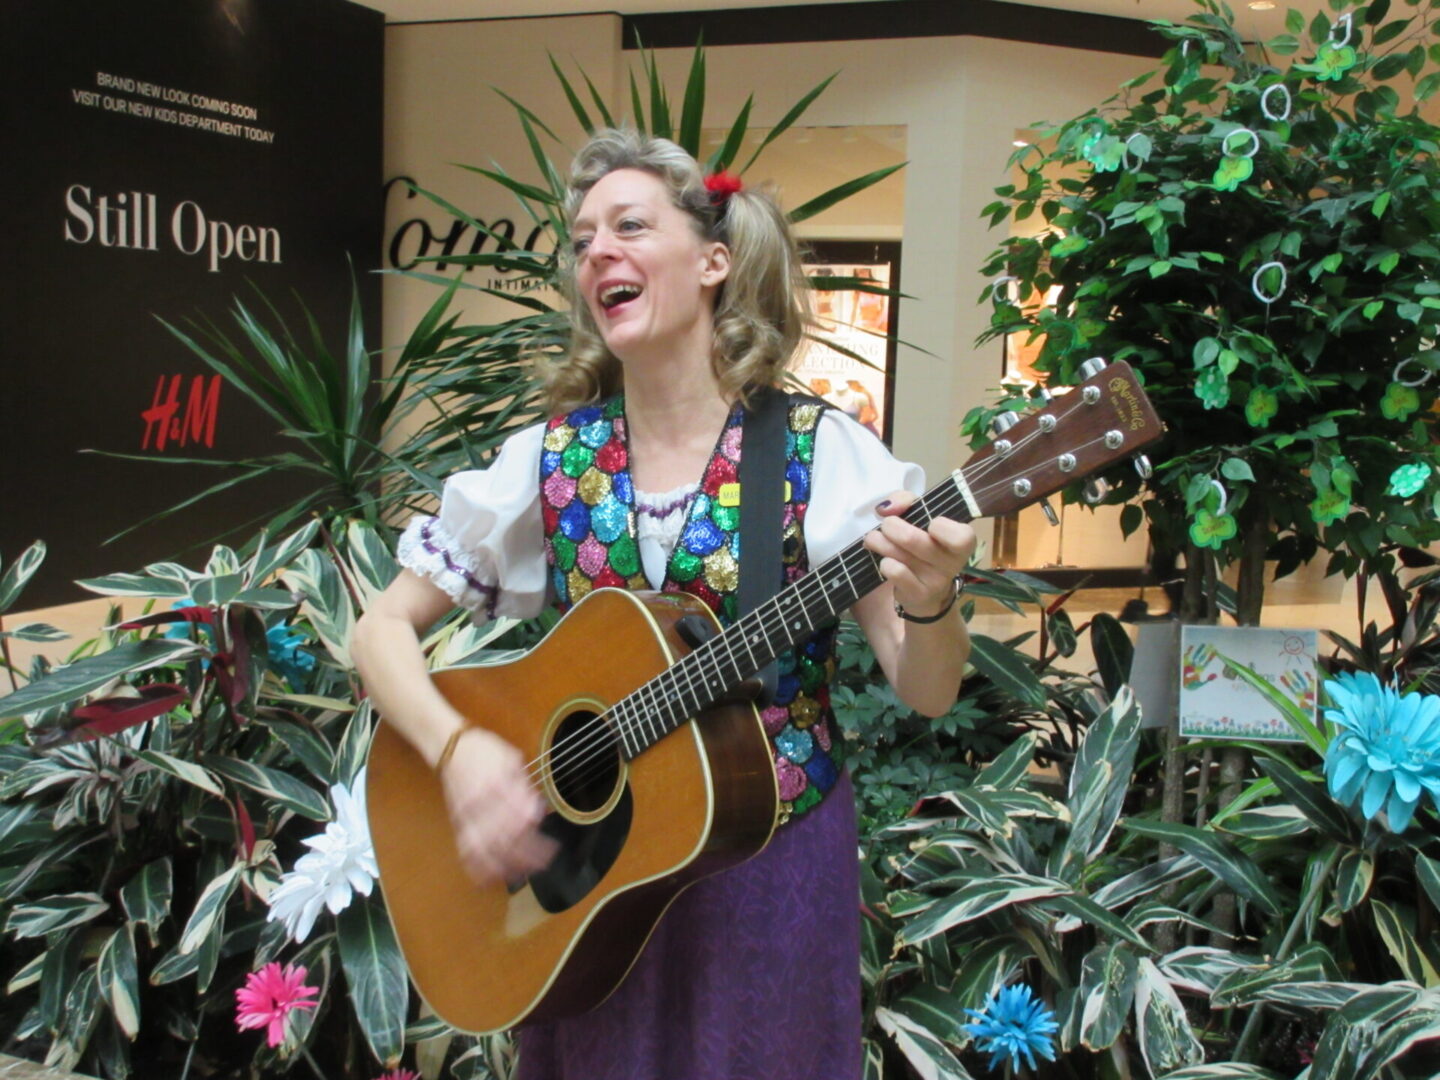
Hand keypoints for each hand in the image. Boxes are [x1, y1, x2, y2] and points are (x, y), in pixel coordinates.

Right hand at [439, 727, 557, 886]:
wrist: (451, 748)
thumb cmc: (485, 751)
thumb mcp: (512, 759)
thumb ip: (525, 785)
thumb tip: (539, 811)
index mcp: (496, 784)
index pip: (516, 814)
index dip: (533, 832)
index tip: (549, 841)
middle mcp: (480, 802)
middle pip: (502, 836)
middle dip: (525, 855)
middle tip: (544, 863)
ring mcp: (466, 815)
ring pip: (483, 848)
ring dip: (503, 866)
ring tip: (522, 876)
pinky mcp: (457, 823)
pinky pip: (465, 850)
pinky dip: (476, 868)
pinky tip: (489, 880)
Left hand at [864, 490, 976, 619]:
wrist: (924, 591)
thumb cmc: (924, 545)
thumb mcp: (922, 518)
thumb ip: (907, 501)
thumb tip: (887, 506)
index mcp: (962, 541)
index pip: (962, 537)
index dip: (942, 528)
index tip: (929, 523)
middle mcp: (952, 563)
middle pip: (914, 540)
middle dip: (892, 527)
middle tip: (887, 525)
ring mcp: (936, 581)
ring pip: (899, 555)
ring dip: (879, 541)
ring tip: (875, 539)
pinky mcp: (918, 595)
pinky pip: (895, 572)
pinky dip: (884, 563)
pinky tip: (884, 561)